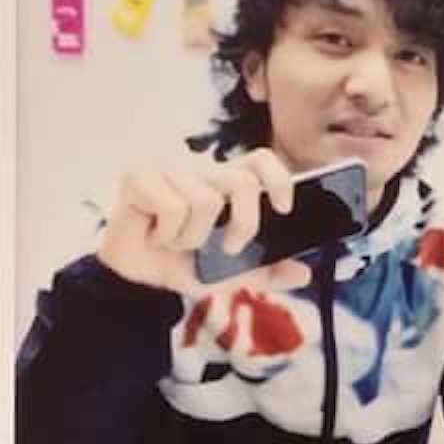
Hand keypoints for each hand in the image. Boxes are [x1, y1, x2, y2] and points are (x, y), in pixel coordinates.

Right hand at [98, 149, 302, 295]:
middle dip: (242, 225)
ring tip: (176, 240)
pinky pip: (172, 207)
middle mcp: (199, 168)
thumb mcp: (231, 273)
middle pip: (241, 182)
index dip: (278, 179)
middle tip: (227, 247)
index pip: (260, 160)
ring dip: (192, 238)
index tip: (284, 209)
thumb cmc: (182, 265)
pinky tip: (156, 234)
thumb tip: (304, 273)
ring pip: (204, 201)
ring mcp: (168, 167)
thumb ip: (266, 271)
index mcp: (224, 181)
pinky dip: (167, 234)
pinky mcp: (139, 175)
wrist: (139, 283)